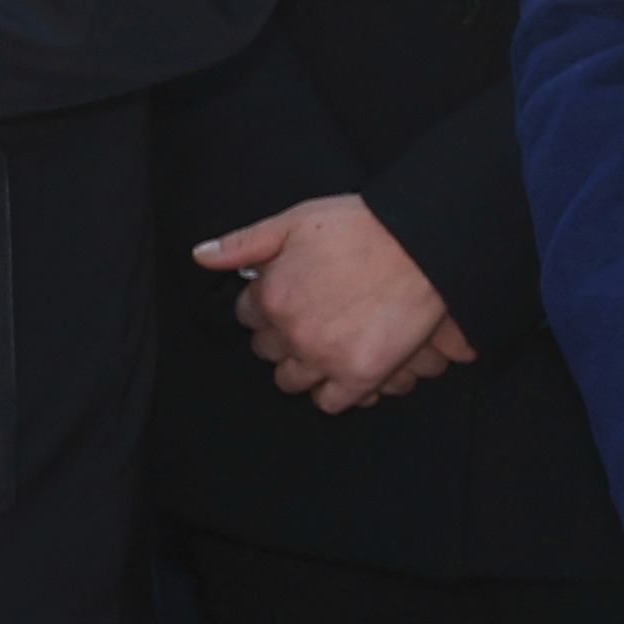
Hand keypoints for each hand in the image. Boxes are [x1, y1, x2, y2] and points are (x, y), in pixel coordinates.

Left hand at [194, 195, 465, 411]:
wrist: (422, 243)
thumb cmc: (362, 226)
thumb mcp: (295, 220)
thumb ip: (243, 243)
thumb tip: (200, 255)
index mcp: (271, 295)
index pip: (248, 317)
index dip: (267, 306)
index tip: (287, 298)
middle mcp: (291, 332)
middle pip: (266, 352)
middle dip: (281, 336)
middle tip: (310, 318)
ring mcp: (325, 357)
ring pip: (291, 380)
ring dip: (302, 366)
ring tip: (325, 344)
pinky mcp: (360, 375)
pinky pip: (330, 403)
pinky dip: (332, 391)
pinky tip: (341, 370)